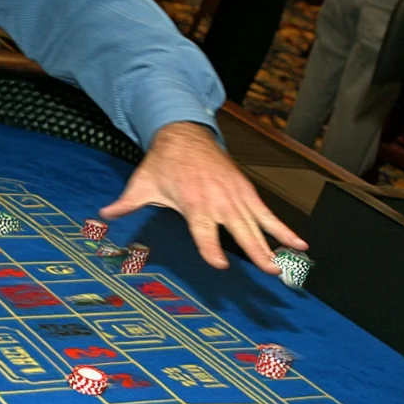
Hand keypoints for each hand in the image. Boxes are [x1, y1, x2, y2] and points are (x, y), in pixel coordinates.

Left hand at [99, 122, 307, 273]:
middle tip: (269, 270)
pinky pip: (268, 214)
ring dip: (273, 245)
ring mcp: (235, 196)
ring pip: (258, 225)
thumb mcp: (141, 183)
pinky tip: (299, 245)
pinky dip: (284, 228)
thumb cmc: (164, 162)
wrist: (185, 133)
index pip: (203, 231)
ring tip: (286, 265)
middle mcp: (218, 200)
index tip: (219, 264)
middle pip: (239, 230)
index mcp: (193, 202)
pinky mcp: (246, 192)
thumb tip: (103, 214)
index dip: (211, 247)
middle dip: (255, 250)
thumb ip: (126, 203)